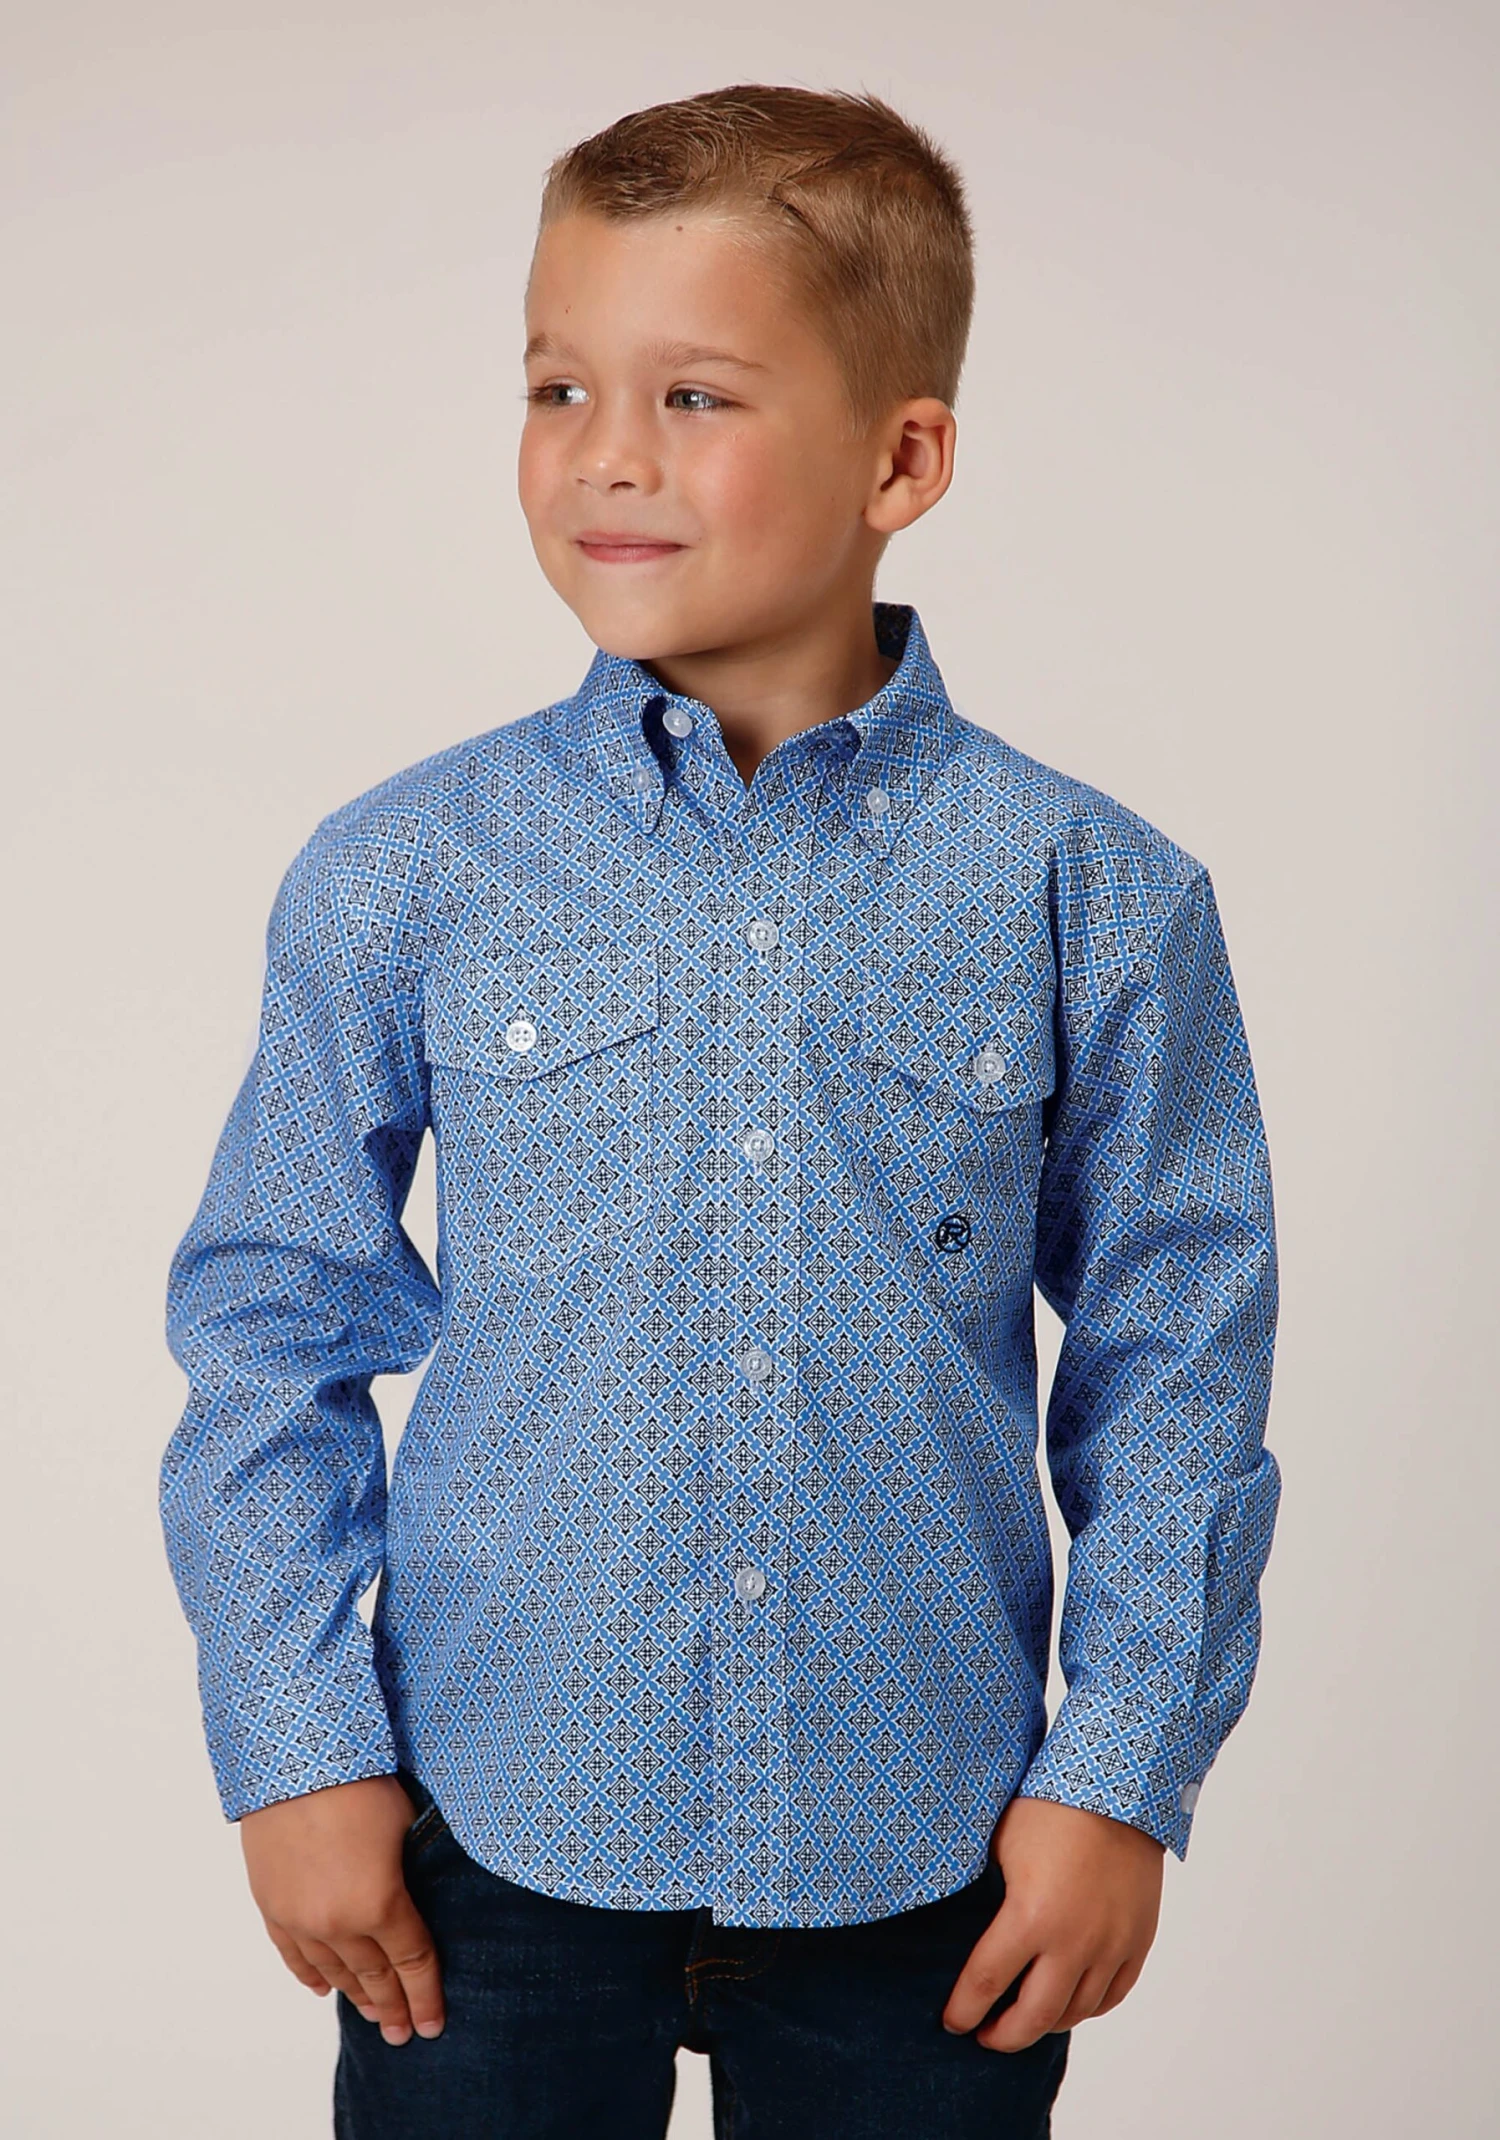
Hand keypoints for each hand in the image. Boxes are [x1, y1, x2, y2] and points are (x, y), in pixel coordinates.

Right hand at [239, 1774, 444, 2045]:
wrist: (293, 1760)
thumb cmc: (360, 1781)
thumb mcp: (405, 1825)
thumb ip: (410, 1871)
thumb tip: (417, 1892)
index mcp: (381, 1904)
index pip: (412, 1962)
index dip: (425, 1996)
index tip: (432, 2026)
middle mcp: (338, 1923)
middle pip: (373, 1976)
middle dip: (392, 2006)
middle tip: (403, 2033)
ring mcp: (300, 1918)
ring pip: (333, 1971)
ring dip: (355, 1996)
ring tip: (373, 2017)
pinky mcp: (271, 1905)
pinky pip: (292, 1954)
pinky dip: (310, 1974)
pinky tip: (323, 1990)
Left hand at [941, 1796, 1163, 2050]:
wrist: (1118, 1789)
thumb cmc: (1050, 1808)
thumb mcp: (1000, 1845)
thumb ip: (983, 1894)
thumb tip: (954, 1925)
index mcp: (1030, 1916)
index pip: (985, 1982)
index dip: (963, 2010)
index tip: (951, 2023)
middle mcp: (1074, 1941)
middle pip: (1033, 2016)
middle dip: (1002, 2035)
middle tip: (985, 2036)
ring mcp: (1111, 1945)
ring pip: (1075, 2012)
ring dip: (1044, 2023)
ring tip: (1023, 2019)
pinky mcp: (1137, 1941)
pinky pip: (1112, 1996)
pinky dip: (1086, 2008)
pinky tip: (1067, 2003)